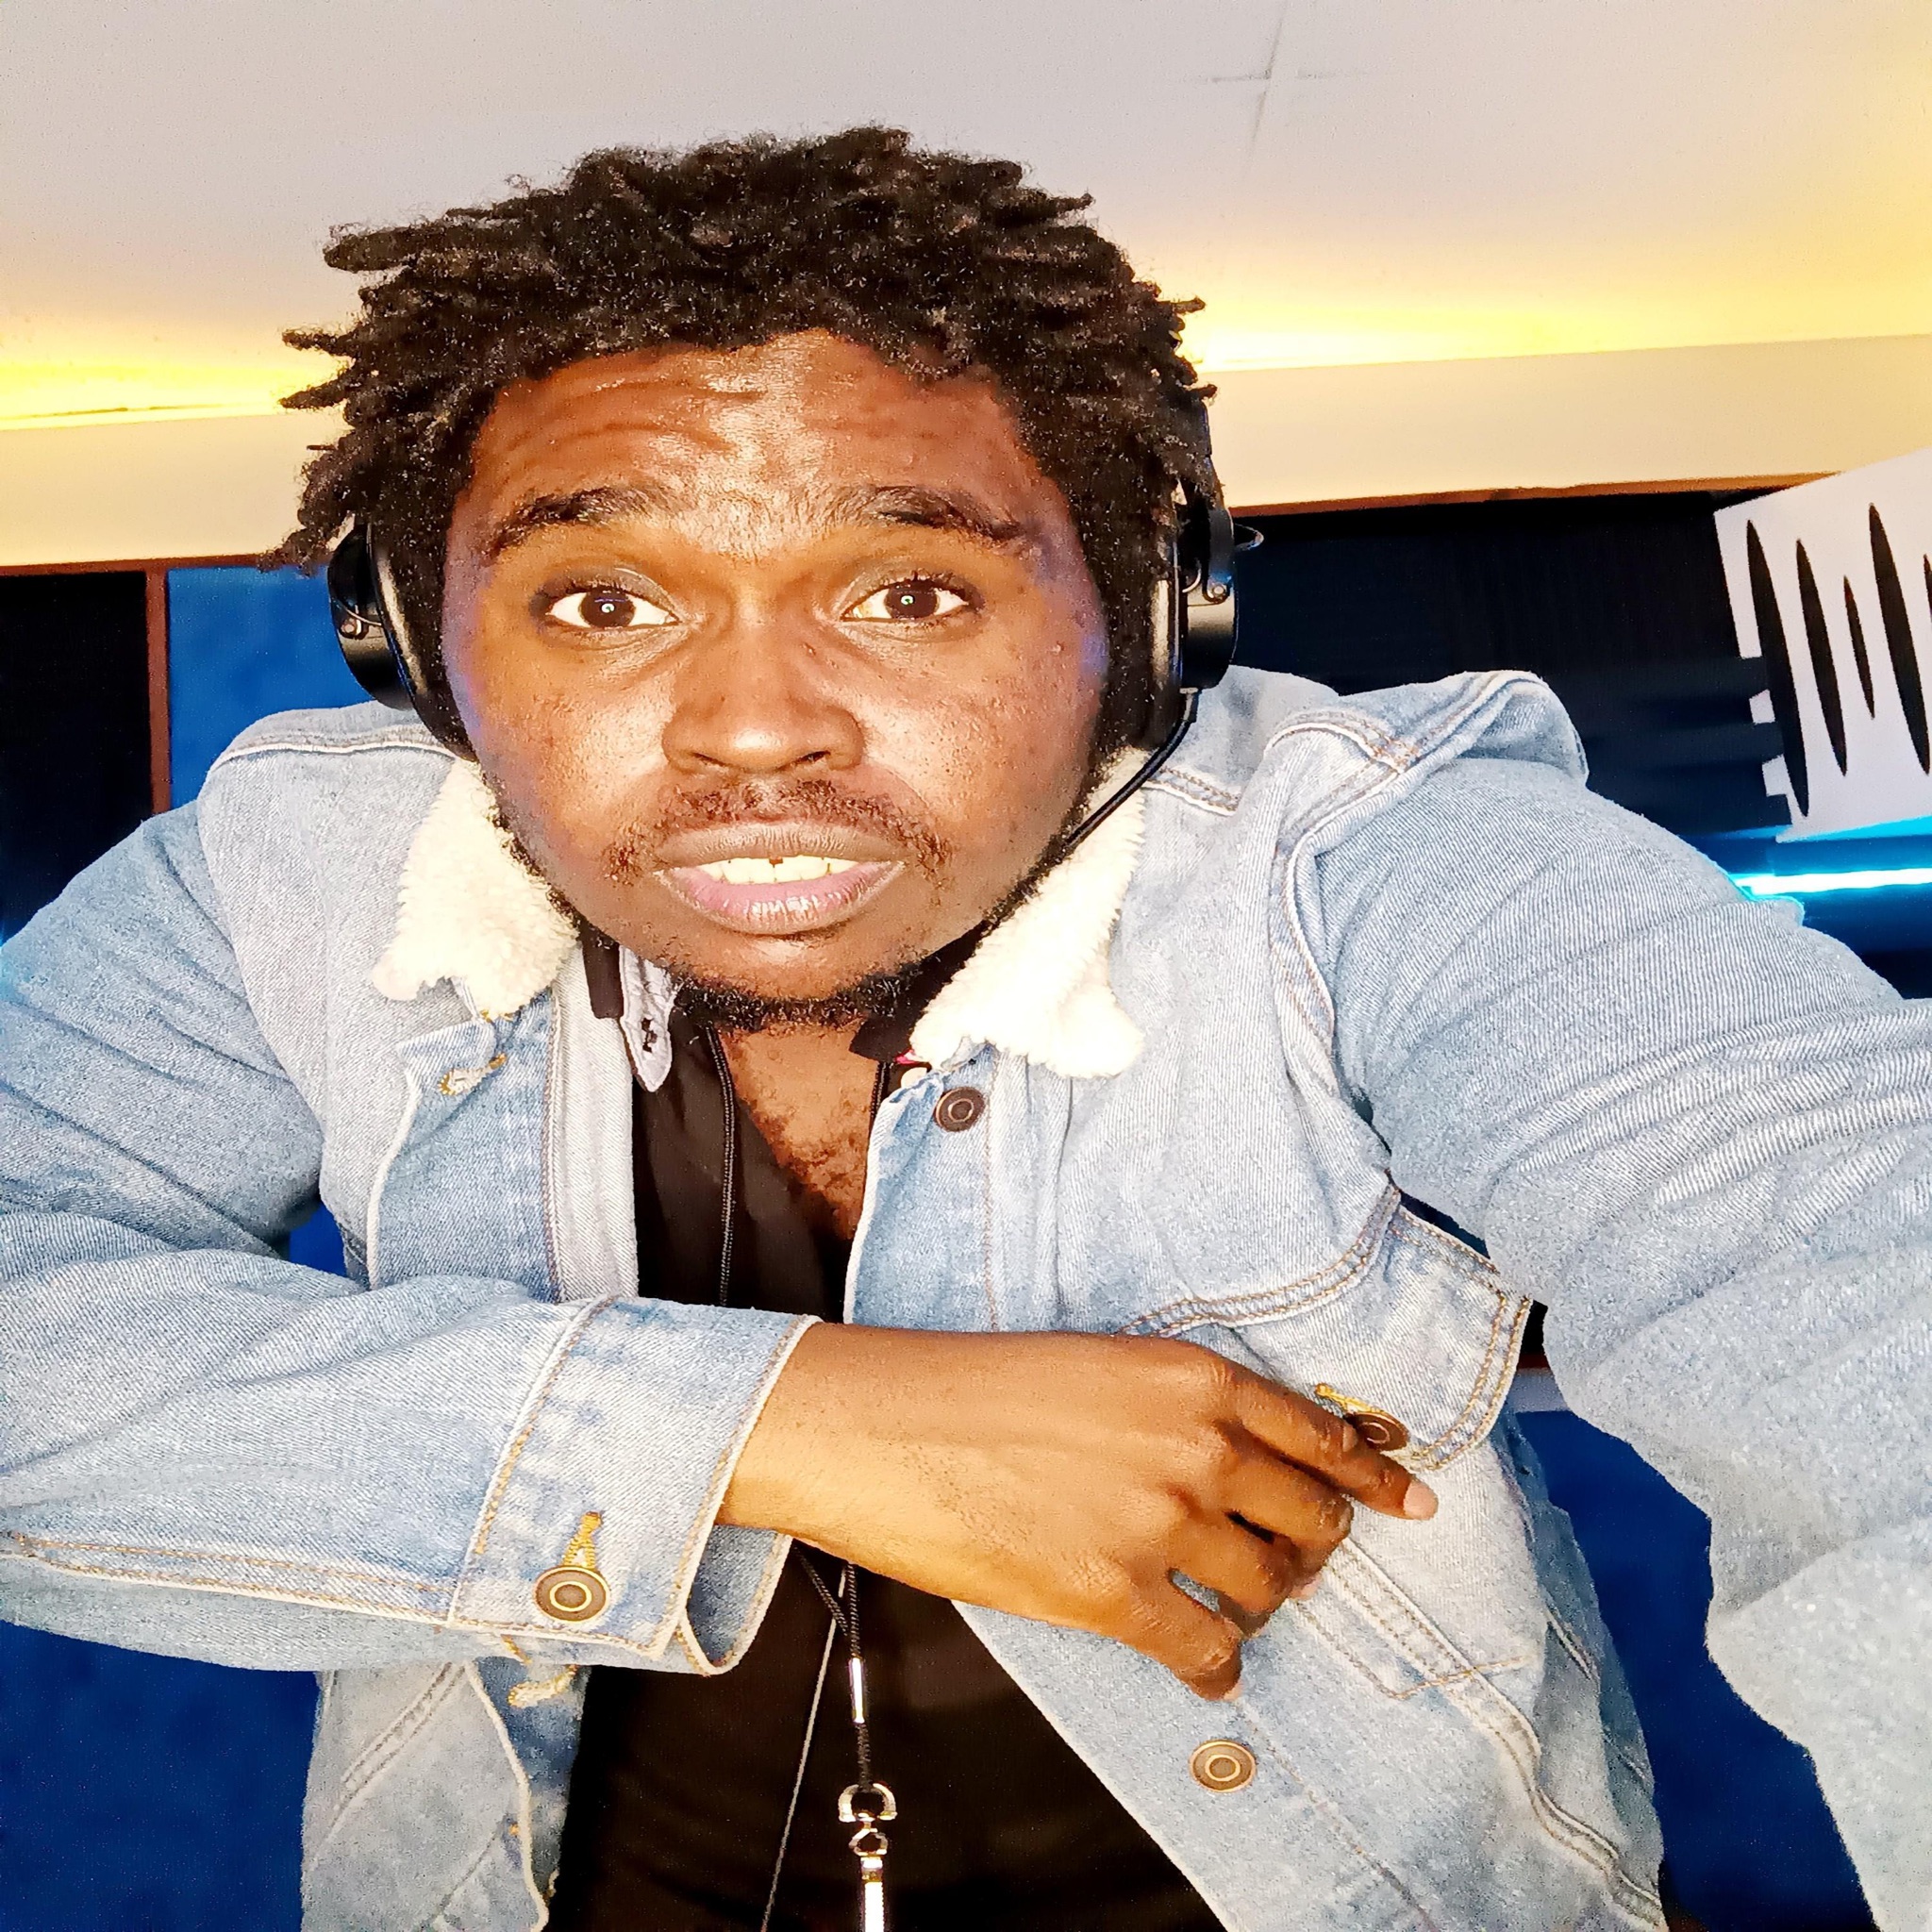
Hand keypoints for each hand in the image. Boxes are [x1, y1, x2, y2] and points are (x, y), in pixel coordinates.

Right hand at [720, 1326, 1435, 1697]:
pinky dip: (1217, 1668)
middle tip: (1295, 1563)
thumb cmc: (973, 1388)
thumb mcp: (1097, 1365)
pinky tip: (1207, 1669)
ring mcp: (1161, 1525)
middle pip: (1308, 1518)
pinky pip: (1208, 1650)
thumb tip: (1234, 1459)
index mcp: (1193, 1379)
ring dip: (1259, 1606)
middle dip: (1312, 1548)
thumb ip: (1178, 1407)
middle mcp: (1196, 1447)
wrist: (883, 1426)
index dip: (1374, 1476)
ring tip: (1233, 1610)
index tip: (1410, 1502)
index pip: (1321, 1434)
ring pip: (1266, 1589)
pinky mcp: (1116, 1596)